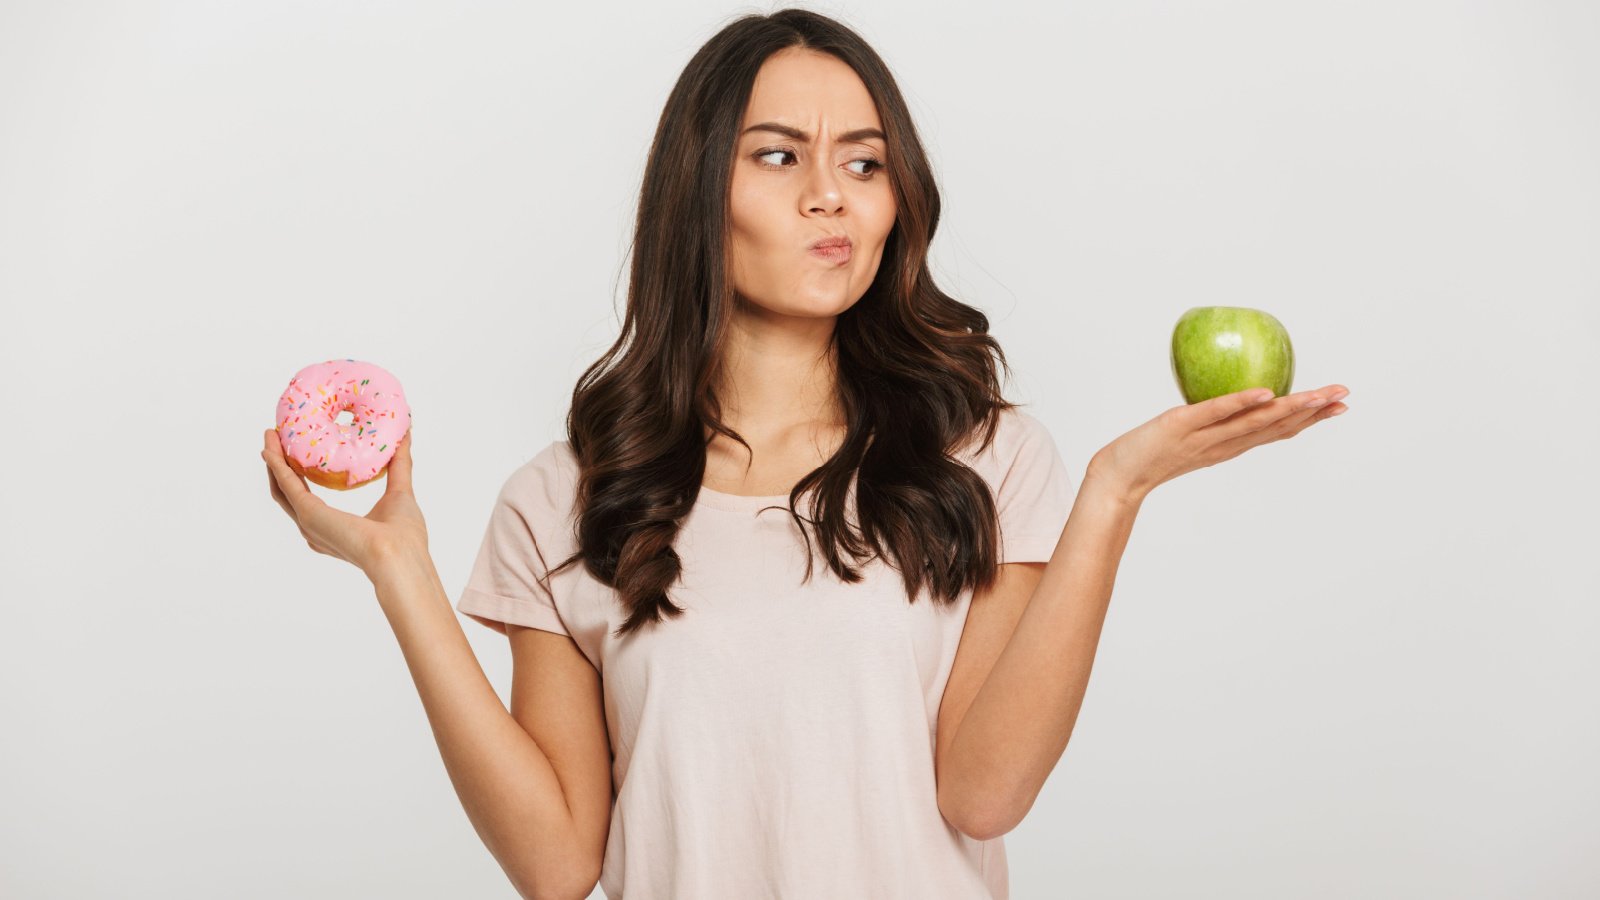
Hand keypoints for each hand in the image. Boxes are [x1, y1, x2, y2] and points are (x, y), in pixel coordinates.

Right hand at [261, 426, 428, 578]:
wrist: (399, 554)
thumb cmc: (404, 536)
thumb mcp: (400, 491)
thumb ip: (400, 464)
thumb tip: (406, 436)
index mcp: (333, 528)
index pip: (306, 497)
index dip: (297, 473)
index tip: (295, 446)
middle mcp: (315, 529)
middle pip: (287, 491)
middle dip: (279, 464)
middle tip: (275, 436)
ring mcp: (309, 524)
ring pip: (282, 488)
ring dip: (274, 461)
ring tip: (270, 436)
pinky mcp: (309, 515)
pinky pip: (286, 486)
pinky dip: (277, 466)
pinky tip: (271, 450)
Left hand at [1088, 384, 1349, 501]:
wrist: (1116, 478)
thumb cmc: (1149, 455)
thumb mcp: (1190, 437)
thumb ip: (1212, 422)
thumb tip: (1234, 396)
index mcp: (1229, 446)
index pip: (1277, 432)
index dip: (1310, 419)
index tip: (1339, 405)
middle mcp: (1223, 444)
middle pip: (1275, 427)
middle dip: (1312, 412)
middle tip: (1344, 396)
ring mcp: (1204, 438)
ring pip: (1254, 422)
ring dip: (1288, 407)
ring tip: (1316, 394)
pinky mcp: (1181, 427)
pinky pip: (1215, 413)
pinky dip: (1242, 403)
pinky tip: (1265, 393)